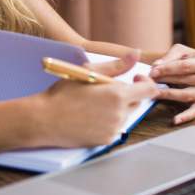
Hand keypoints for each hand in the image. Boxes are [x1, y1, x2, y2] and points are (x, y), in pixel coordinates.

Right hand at [38, 52, 158, 146]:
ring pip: (125, 115)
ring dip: (116, 108)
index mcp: (118, 95)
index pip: (149, 90)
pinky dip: (107, 121)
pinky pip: (115, 128)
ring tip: (92, 104)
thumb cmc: (63, 93)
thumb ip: (116, 65)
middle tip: (103, 90)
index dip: (145, 83)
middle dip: (126, 95)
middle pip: (137, 102)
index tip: (134, 79)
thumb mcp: (88, 71)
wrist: (45, 120)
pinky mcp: (106, 140)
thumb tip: (136, 54)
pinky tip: (89, 116)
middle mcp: (119, 114)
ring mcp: (114, 129)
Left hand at [149, 44, 194, 124]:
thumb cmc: (185, 58)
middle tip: (150, 80)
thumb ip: (169, 57)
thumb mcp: (179, 51)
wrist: (191, 67)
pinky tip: (175, 120)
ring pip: (186, 95)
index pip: (185, 66)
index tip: (152, 71)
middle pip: (185, 80)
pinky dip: (185, 116)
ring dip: (168, 94)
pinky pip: (194, 112)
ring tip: (154, 93)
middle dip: (165, 80)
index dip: (167, 69)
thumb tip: (156, 66)